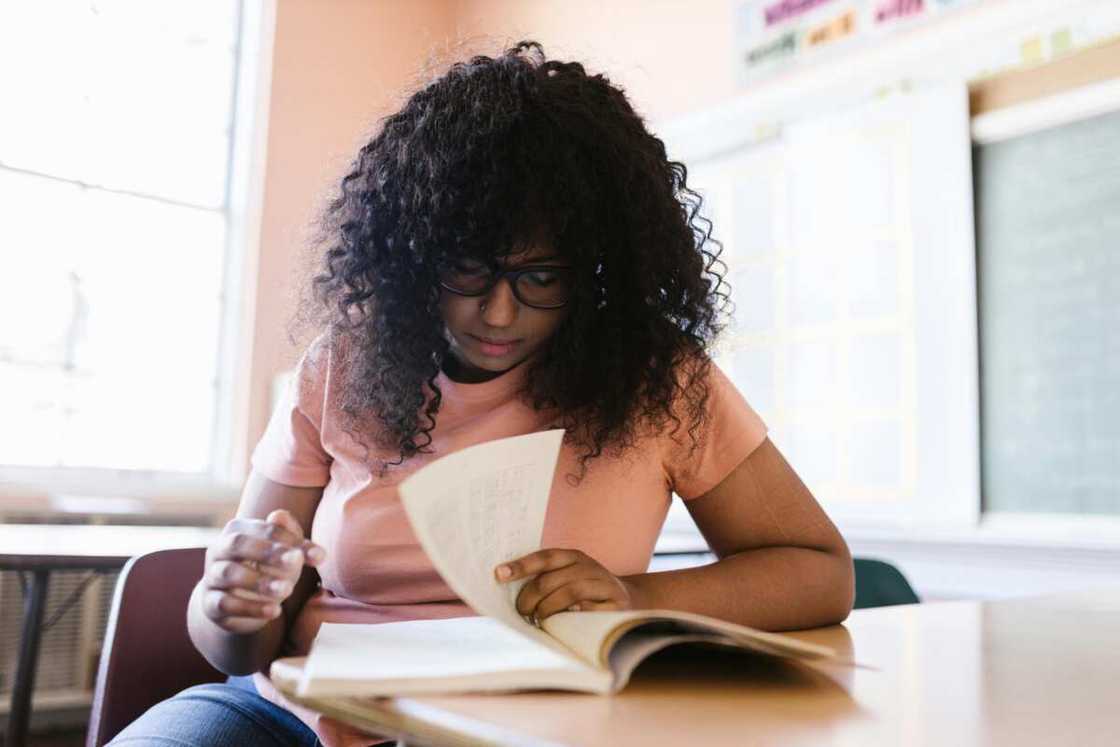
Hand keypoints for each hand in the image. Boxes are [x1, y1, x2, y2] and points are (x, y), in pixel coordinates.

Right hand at [200, 509, 325, 633]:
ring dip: (259, 581)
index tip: (318, 556)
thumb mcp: (285, 555)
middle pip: (238, 544)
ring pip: (230, 573)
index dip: (291, 540)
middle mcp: (219, 549)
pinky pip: (225, 603)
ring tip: (287, 590)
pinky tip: (275, 611)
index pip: (265, 528)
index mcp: (239, 529)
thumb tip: (296, 530)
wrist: (237, 602)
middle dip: (268, 552)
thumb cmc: (267, 569)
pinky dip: (251, 607)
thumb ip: (293, 542)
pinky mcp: (210, 603)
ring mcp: (211, 576)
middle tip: (296, 562)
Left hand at [495, 548, 636, 623]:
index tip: (499, 574)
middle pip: (552, 579)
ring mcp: (605, 584)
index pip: (545, 557)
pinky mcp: (616, 604)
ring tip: (538, 619)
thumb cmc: (586, 593)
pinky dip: (573, 617)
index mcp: (574, 557)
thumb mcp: (568, 579)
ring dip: (548, 609)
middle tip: (522, 611)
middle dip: (530, 597)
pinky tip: (563, 623)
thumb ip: (545, 581)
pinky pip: (589, 611)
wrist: (629, 601)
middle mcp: (590, 566)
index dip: (521, 565)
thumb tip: (509, 587)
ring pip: (569, 592)